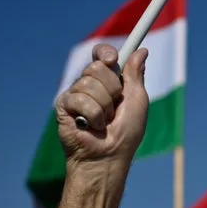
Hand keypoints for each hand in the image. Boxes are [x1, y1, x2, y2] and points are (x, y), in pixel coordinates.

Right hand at [56, 44, 148, 171]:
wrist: (109, 156)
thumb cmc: (126, 134)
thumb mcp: (137, 101)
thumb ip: (136, 75)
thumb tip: (142, 51)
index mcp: (107, 81)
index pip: (100, 55)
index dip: (105, 53)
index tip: (113, 59)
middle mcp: (90, 85)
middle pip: (96, 66)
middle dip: (111, 89)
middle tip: (114, 108)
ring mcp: (75, 95)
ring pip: (88, 83)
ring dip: (103, 107)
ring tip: (103, 122)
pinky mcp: (64, 106)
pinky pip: (79, 99)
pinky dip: (92, 115)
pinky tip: (91, 127)